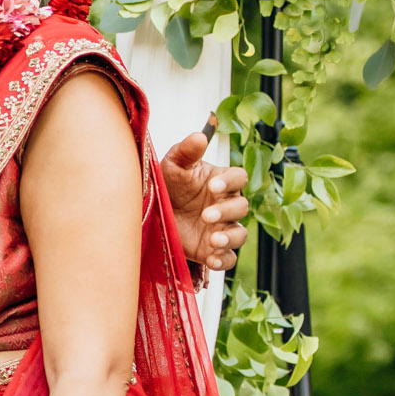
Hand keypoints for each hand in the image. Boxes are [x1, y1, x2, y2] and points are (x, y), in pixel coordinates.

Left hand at [161, 129, 248, 274]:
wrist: (153, 215)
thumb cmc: (168, 186)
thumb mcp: (172, 166)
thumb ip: (186, 151)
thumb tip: (199, 135)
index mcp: (221, 182)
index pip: (238, 178)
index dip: (229, 182)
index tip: (212, 186)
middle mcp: (226, 205)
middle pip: (241, 207)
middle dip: (226, 211)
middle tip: (205, 215)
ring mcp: (222, 228)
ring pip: (240, 234)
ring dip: (229, 238)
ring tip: (213, 240)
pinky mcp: (213, 250)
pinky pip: (229, 258)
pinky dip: (224, 260)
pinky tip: (213, 260)